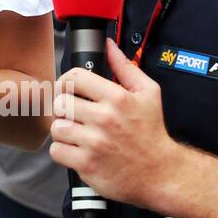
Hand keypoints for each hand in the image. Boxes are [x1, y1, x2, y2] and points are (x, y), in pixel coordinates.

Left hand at [49, 37, 181, 210]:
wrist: (160, 173)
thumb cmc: (152, 132)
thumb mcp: (148, 93)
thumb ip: (125, 67)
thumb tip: (108, 45)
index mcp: (117, 98)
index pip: (74, 77)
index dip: (67, 82)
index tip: (69, 90)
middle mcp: (104, 119)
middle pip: (60, 102)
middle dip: (64, 108)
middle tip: (74, 114)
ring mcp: (94, 143)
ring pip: (56, 127)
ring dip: (63, 131)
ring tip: (78, 134)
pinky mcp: (87, 164)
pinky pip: (57, 151)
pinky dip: (63, 152)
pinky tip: (77, 150)